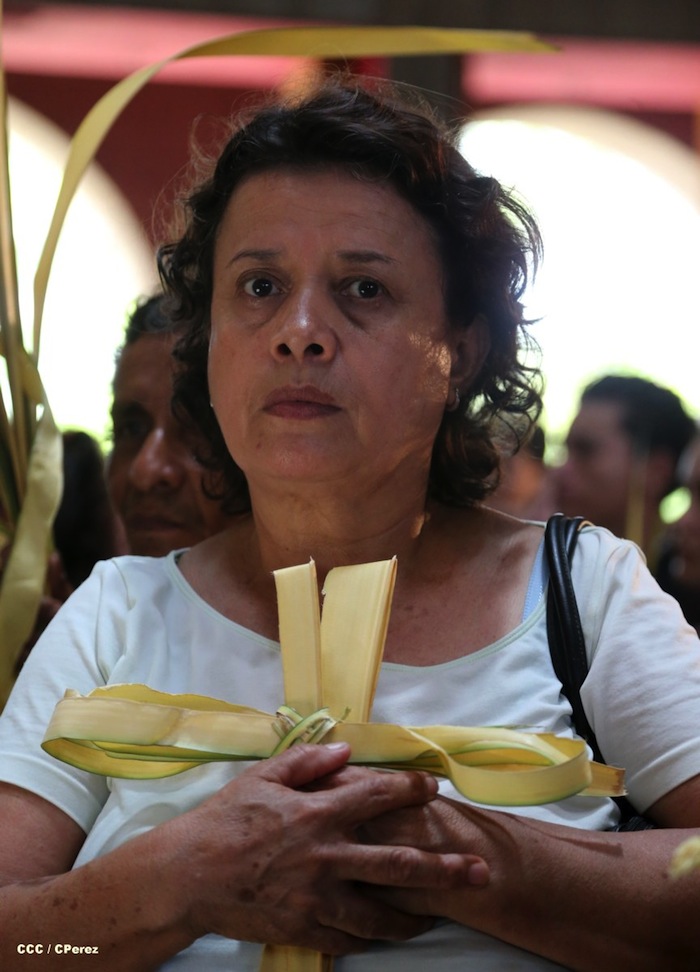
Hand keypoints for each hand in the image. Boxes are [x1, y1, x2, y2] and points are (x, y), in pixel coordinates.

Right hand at [175, 743, 484, 953]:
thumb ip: (308, 762)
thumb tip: (347, 749)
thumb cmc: (225, 819)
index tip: (434, 787)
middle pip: (397, 864)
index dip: (410, 790)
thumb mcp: (263, 777)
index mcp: (317, 812)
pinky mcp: (303, 926)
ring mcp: (317, 896)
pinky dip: (369, 936)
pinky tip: (385, 933)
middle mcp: (326, 856)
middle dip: (443, 868)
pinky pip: (347, 936)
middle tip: (478, 871)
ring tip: (438, 917)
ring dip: (414, 915)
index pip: (376, 796)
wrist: (188, 875)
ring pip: (380, 912)